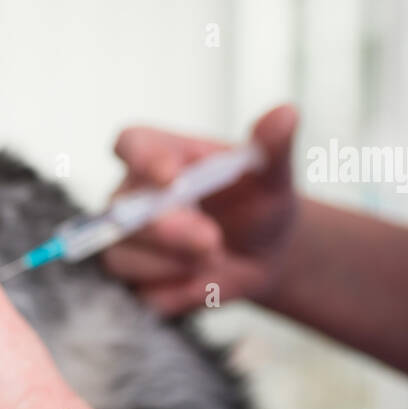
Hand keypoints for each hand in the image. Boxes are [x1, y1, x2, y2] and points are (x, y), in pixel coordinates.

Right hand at [100, 104, 299, 314]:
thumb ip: (272, 146)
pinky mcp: (133, 282)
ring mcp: (126, 241)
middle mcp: (131, 195)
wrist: (262, 254)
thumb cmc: (259, 203)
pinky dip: (178, 294)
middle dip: (166, 230)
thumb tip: (286, 113)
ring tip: (214, 260)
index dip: (143, 160)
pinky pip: (142, 295)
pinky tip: (203, 283)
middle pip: (121, 210)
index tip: (172, 178)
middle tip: (211, 242)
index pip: (131, 144)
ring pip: (122, 257)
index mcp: (158, 154)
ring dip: (172, 265)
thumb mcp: (272, 176)